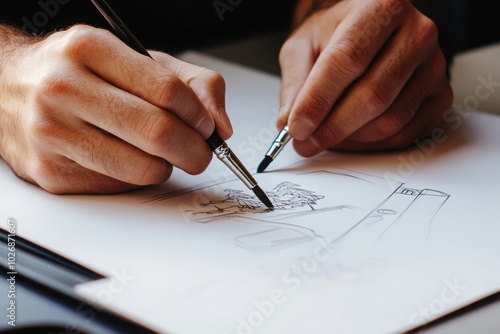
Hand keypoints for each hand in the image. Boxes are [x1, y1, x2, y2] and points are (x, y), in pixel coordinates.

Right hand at [0, 25, 231, 193]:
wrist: (7, 88)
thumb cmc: (81, 73)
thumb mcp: (135, 60)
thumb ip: (191, 84)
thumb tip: (220, 126)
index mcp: (90, 49)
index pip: (167, 91)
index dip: (199, 116)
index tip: (207, 127)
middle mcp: (63, 88)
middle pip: (156, 132)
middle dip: (195, 151)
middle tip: (200, 153)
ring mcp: (51, 132)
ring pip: (141, 168)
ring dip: (166, 167)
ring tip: (161, 154)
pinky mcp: (49, 171)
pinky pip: (118, 185)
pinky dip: (135, 177)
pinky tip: (124, 158)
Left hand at [279, 0, 452, 155]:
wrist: (369, 31)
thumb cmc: (337, 35)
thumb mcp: (303, 46)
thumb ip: (294, 83)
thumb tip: (288, 122)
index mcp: (379, 8)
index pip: (347, 60)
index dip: (318, 100)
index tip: (296, 127)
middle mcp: (416, 33)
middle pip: (372, 96)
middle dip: (332, 128)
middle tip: (305, 142)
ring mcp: (434, 65)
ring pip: (390, 120)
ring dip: (351, 139)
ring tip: (325, 137)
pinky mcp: (441, 93)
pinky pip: (406, 133)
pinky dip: (373, 145)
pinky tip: (352, 136)